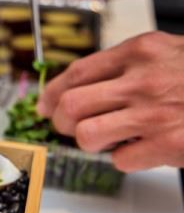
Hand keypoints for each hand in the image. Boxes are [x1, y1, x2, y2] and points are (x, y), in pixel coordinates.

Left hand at [37, 31, 183, 171]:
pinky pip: (120, 160)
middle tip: (68, 128)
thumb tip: (73, 91)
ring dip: (90, 142)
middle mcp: (143, 79)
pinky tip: (143, 148)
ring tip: (109, 138)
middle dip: (61, 123)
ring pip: (87, 135)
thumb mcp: (162, 55)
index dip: (51, 95)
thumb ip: (121, 68)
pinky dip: (125, 159)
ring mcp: (155, 113)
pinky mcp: (168, 144)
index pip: (75, 74)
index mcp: (139, 51)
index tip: (44, 107)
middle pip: (72, 106)